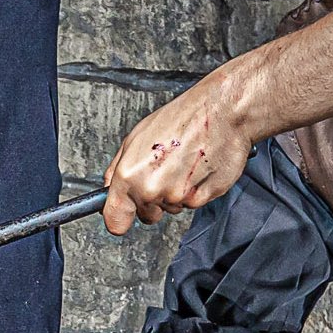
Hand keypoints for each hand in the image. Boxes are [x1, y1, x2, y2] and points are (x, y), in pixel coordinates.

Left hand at [103, 65, 262, 234]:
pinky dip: (195, 190)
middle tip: (163, 171)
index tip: (124, 213)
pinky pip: (193, 203)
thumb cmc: (182, 117)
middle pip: (147, 215)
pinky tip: (197, 167)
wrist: (222, 111)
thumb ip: (118, 167)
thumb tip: (109, 187)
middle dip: (152, 200)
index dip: (120, 218)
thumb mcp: (136, 136)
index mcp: (130, 176)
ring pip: (171, 208)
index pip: (115, 221)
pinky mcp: (204, 199)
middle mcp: (152, 190)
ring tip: (183, 162)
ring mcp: (179, 197)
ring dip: (175, 191)